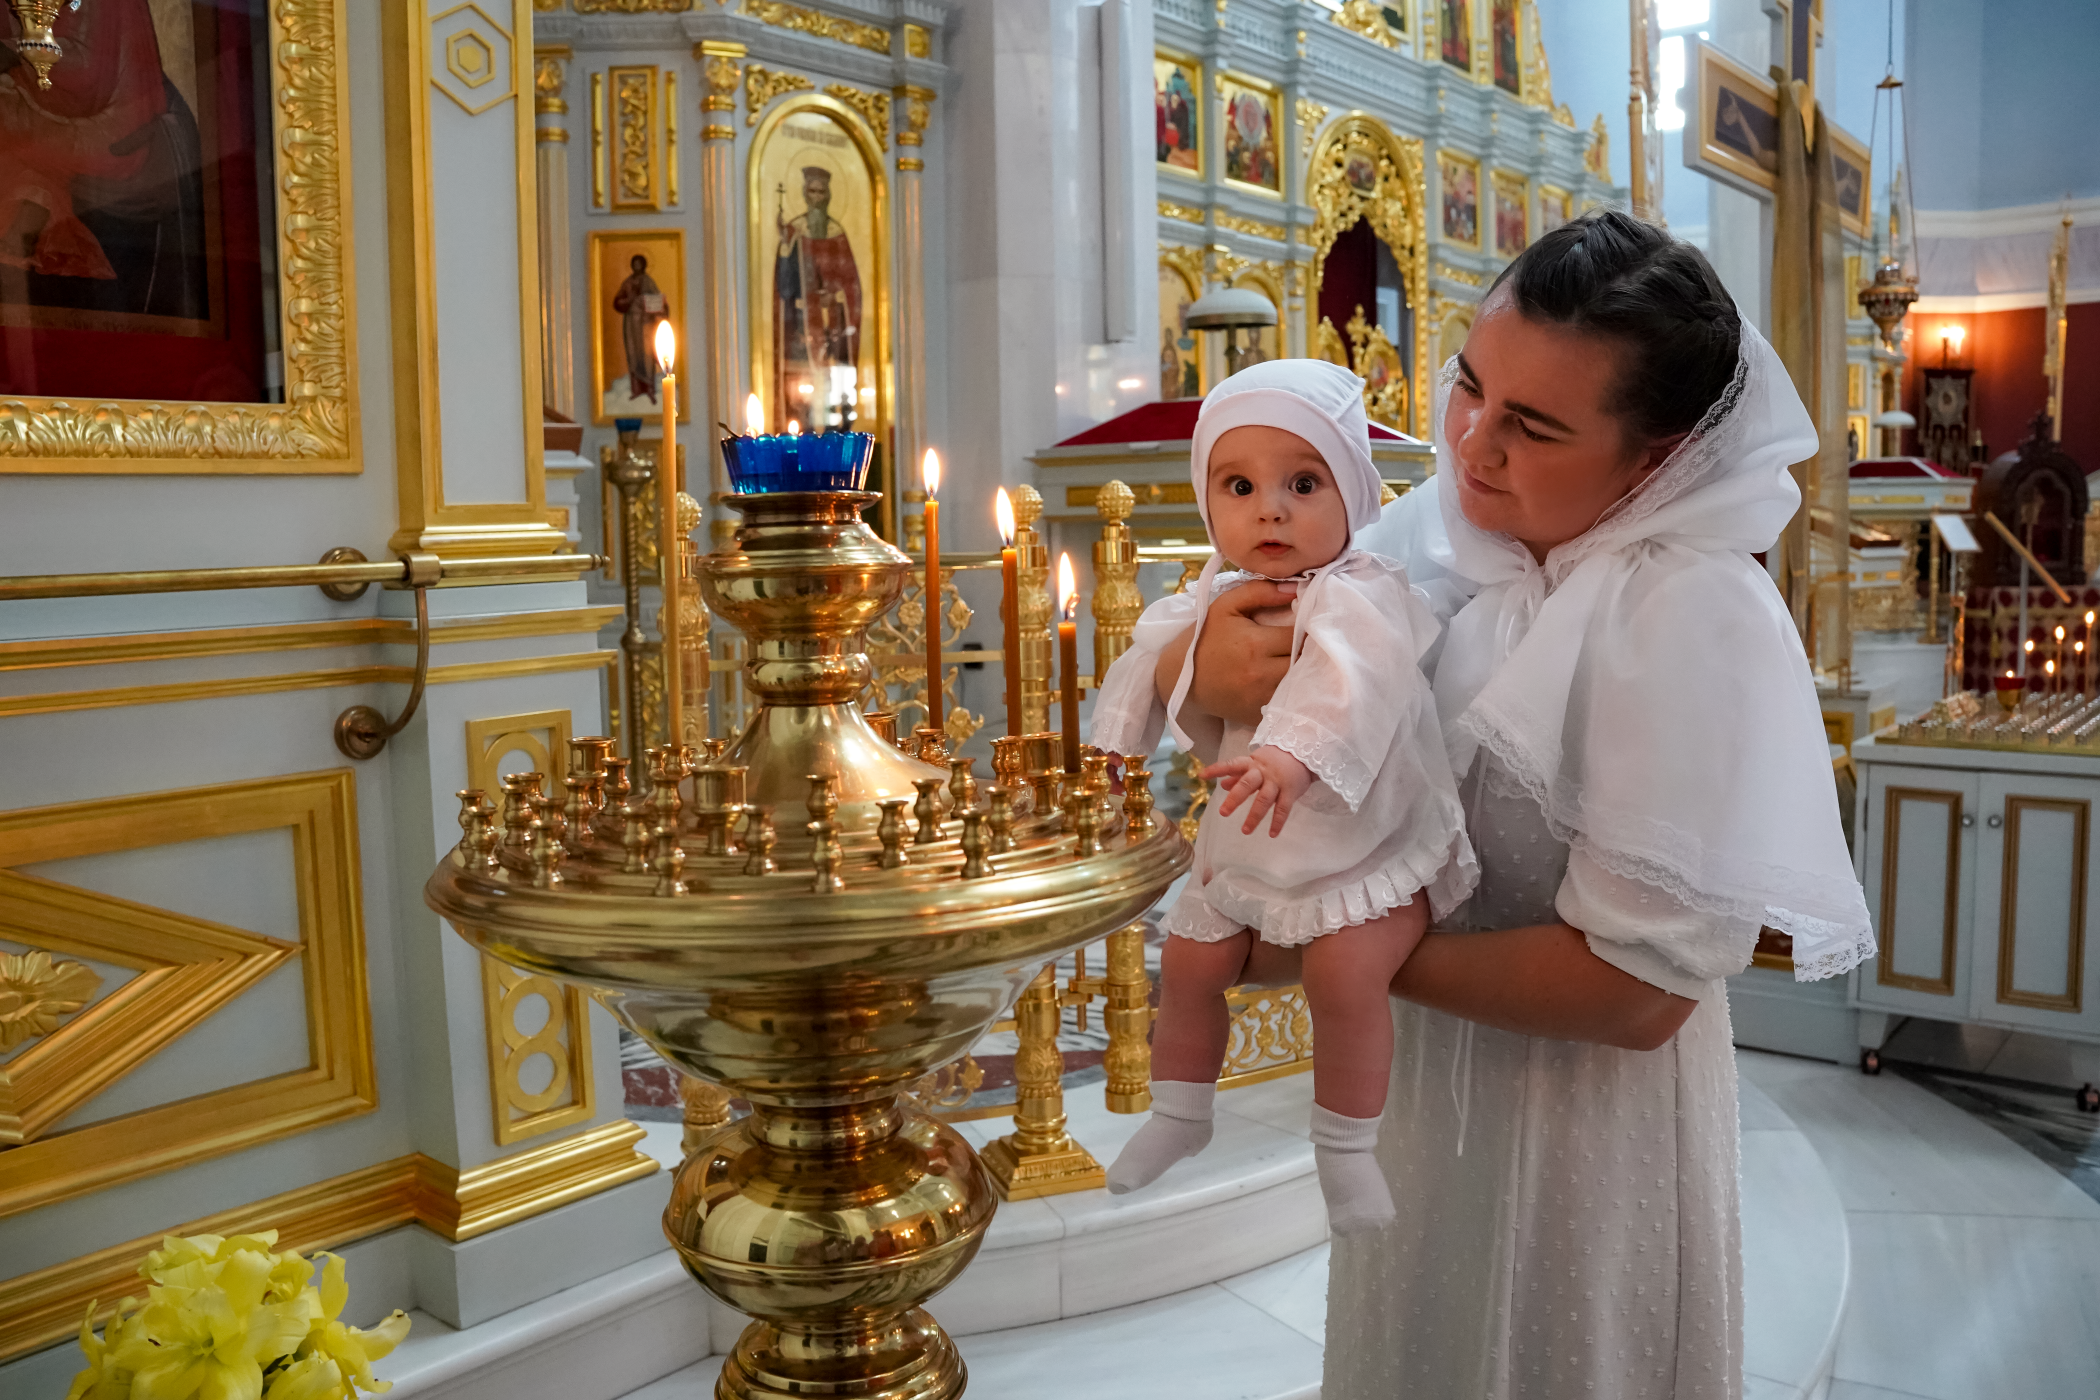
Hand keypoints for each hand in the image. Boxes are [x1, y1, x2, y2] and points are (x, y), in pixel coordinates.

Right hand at [1154, 580, 1298, 725]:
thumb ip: (1259, 592)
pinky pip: (1288, 702)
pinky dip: (1294, 691)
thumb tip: (1295, 587)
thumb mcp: (1225, 606)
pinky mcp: (1259, 714)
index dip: (1309, 627)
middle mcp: (1262, 673)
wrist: (1180, 678)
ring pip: (1301, 683)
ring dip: (1306, 671)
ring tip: (1306, 659)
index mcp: (1255, 644)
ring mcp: (1261, 697)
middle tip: (1313, 640)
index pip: (1300, 634)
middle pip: (1306, 660)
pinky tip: (1292, 681)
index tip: (1311, 621)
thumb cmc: (1205, 638)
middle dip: (1312, 649)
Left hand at [1205, 745, 1313, 836]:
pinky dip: (1278, 822)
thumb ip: (1239, 774)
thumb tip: (1222, 785)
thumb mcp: (1255, 763)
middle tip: (1223, 813)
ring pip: (1264, 799)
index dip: (1216, 769)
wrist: (1304, 753)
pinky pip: (1283, 808)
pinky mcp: (1290, 791)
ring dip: (1254, 816)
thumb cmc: (1275, 760)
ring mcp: (1277, 782)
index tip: (1201, 776)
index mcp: (1251, 764)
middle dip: (1235, 799)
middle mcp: (1262, 772)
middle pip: (1247, 785)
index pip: (1231, 765)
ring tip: (1245, 830)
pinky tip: (1272, 834)